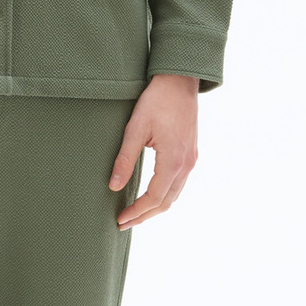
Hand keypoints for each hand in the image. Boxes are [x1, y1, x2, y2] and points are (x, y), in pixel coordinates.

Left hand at [109, 73, 198, 228]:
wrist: (180, 81)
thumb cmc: (156, 101)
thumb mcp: (135, 129)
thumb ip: (124, 159)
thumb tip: (113, 186)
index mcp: (174, 160)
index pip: (154, 197)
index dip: (136, 211)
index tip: (120, 219)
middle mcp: (187, 164)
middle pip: (167, 202)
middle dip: (145, 216)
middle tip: (124, 223)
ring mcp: (191, 160)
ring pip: (174, 195)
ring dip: (155, 208)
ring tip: (134, 215)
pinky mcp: (191, 154)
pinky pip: (178, 184)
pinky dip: (164, 195)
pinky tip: (150, 196)